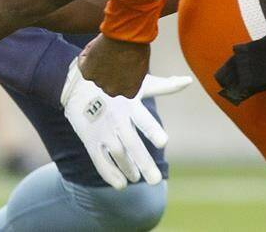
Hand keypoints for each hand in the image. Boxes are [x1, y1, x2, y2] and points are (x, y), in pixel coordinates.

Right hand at [61, 59, 191, 188]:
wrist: (76, 82)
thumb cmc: (115, 82)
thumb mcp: (139, 82)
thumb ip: (165, 86)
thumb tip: (188, 81)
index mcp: (131, 103)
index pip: (143, 119)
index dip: (152, 130)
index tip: (163, 142)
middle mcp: (116, 118)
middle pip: (131, 143)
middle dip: (143, 161)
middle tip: (154, 180)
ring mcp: (102, 129)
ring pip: (117, 154)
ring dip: (128, 169)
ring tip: (137, 178)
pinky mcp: (89, 138)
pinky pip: (99, 159)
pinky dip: (109, 173)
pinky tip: (121, 185)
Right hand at [79, 34, 150, 97]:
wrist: (126, 37)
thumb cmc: (137, 46)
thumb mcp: (141, 64)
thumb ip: (131, 73)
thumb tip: (125, 68)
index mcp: (130, 91)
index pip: (122, 87)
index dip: (120, 74)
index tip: (121, 64)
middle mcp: (114, 91)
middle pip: (107, 82)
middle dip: (108, 70)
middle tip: (111, 54)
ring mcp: (99, 83)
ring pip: (95, 72)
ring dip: (98, 62)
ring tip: (106, 47)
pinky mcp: (87, 73)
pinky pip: (83, 62)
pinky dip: (87, 53)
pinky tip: (96, 45)